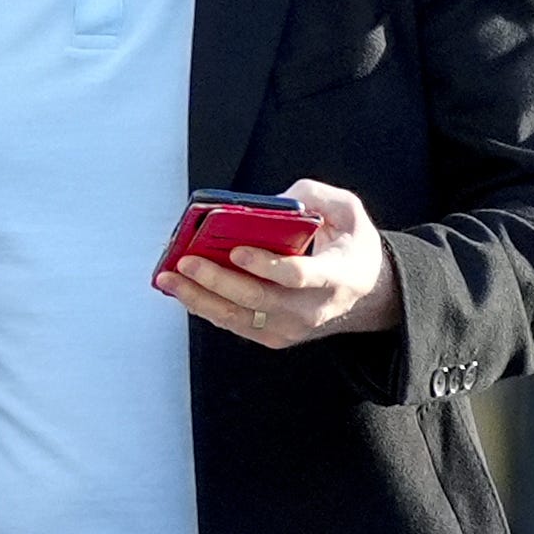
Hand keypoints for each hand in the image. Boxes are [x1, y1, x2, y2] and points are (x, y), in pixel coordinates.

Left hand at [154, 179, 403, 349]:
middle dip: (216, 281)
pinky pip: (234, 324)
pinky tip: (182, 289)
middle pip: (257, 300)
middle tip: (185, 262)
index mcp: (336, 276)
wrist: (365, 295)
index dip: (265, 265)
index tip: (236, 250)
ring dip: (199, 299)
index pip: (297, 276)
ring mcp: (292, 329)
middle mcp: (313, 310)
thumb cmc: (350, 247)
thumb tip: (272, 201)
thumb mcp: (349, 211)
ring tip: (168, 279)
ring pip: (239, 319)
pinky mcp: (274, 337)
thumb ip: (314, 196)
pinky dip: (206, 307)